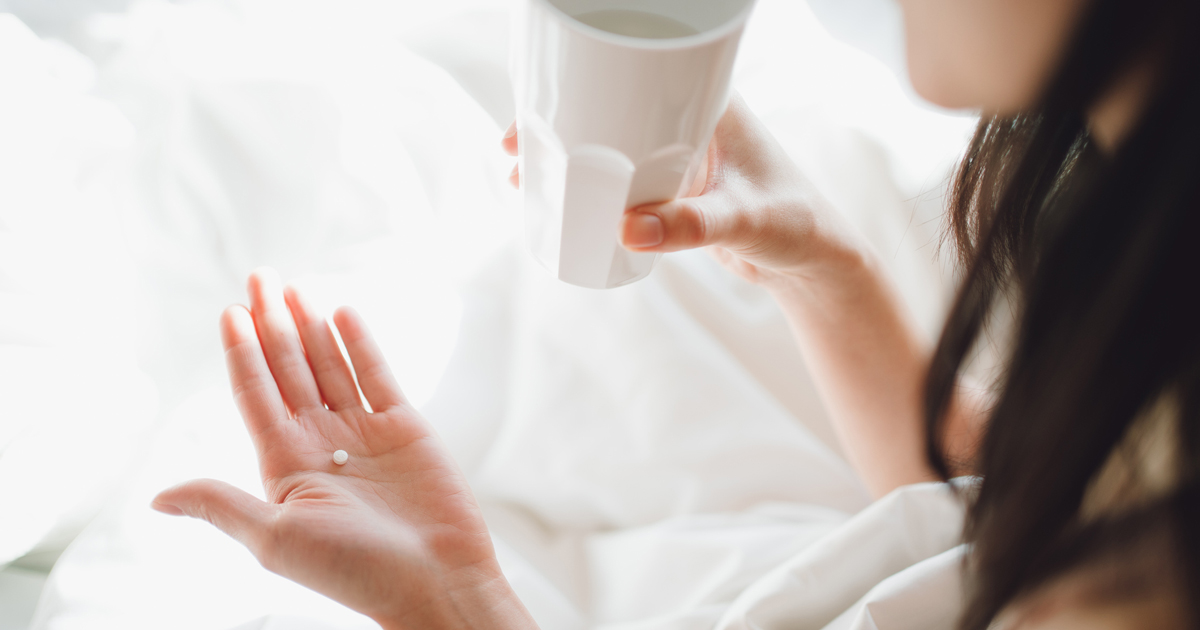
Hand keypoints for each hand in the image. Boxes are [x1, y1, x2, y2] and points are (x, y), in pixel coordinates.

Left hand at [152, 269, 535, 629]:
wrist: (435, 581)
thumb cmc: (356, 571)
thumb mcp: (277, 538)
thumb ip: (221, 505)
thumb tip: (157, 497)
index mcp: (286, 468)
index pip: (256, 396)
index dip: (242, 353)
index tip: (230, 311)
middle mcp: (321, 444)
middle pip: (289, 370)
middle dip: (272, 323)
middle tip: (259, 276)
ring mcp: (363, 433)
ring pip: (329, 366)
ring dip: (310, 326)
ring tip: (293, 286)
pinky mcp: (404, 429)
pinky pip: (376, 376)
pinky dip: (360, 345)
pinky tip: (342, 313)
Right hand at [501, 95, 868, 290]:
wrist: (811, 261)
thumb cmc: (795, 225)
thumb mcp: (742, 221)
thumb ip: (692, 227)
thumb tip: (628, 229)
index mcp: (709, 100)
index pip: (638, 71)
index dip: (582, 84)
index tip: (540, 106)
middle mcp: (688, 117)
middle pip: (610, 105)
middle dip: (558, 121)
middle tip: (515, 145)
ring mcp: (676, 152)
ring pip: (609, 141)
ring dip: (566, 154)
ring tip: (521, 173)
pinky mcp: (671, 185)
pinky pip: (618, 175)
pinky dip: (586, 182)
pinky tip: (556, 196)